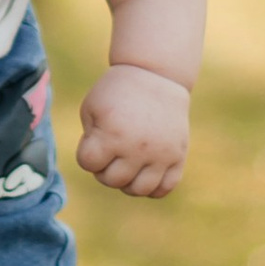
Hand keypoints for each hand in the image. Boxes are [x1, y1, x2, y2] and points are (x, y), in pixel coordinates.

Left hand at [76, 66, 190, 198]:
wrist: (157, 75)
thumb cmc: (118, 91)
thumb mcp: (92, 108)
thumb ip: (89, 141)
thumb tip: (101, 169)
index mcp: (113, 133)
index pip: (88, 163)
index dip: (86, 152)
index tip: (94, 138)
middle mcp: (138, 148)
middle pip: (112, 180)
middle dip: (104, 168)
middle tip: (110, 150)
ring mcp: (161, 154)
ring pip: (139, 190)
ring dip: (127, 182)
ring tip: (127, 164)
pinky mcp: (178, 156)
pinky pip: (165, 188)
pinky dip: (152, 187)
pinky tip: (145, 171)